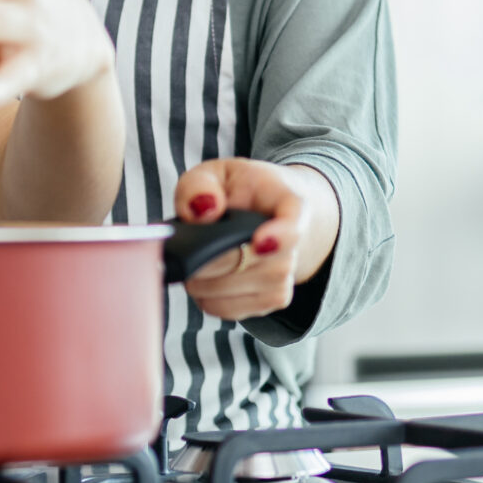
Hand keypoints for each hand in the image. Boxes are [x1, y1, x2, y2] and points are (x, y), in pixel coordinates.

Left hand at [173, 159, 339, 320]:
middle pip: (248, 265)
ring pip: (230, 291)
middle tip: (187, 246)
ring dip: (201, 280)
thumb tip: (202, 210)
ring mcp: (285, 278)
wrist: (274, 212)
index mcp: (291, 204)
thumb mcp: (217, 173)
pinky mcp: (272, 302)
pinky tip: (207, 276)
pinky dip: (205, 296)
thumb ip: (200, 185)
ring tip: (199, 257)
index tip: (260, 243)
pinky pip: (226, 309)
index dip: (279, 237)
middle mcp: (295, 247)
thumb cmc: (243, 191)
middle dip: (205, 259)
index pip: (293, 226)